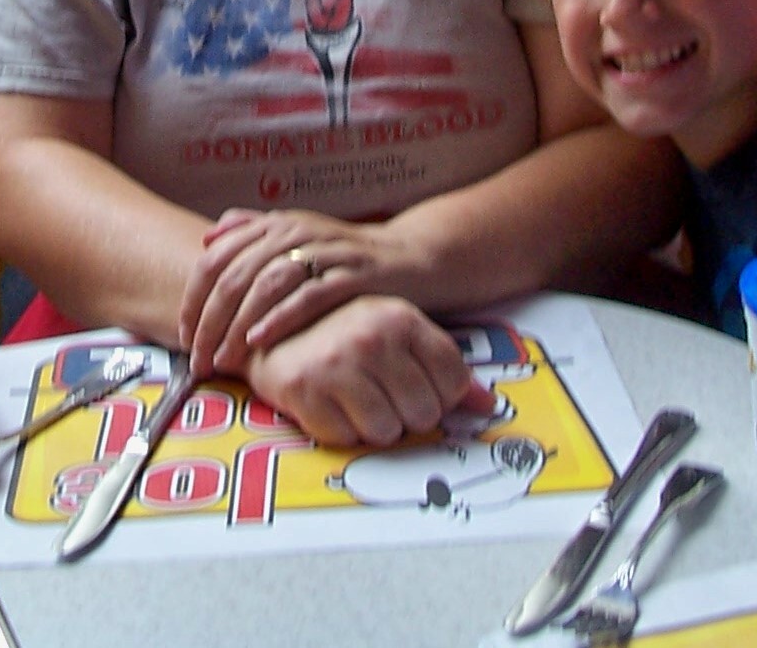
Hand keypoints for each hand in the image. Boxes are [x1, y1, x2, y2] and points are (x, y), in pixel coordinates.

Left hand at [179, 208, 425, 374]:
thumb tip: (210, 238)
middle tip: (197, 358)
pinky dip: (278, 319)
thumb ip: (254, 231)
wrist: (408, 257)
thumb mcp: (298, 236)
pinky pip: (306, 297)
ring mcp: (323, 253)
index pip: (216, 258)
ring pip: (264, 286)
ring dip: (237, 326)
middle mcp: (294, 233)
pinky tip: (259, 341)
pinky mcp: (350, 276)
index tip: (183, 334)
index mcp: (275, 225)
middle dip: (208, 321)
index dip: (192, 297)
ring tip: (222, 358)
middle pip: (234, 275)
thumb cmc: (344, 256)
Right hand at [243, 296, 495, 447]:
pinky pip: (346, 438)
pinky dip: (341, 429)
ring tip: (355, 398)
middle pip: (424, 413)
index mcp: (402, 318)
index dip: (439, 395)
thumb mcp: (397, 332)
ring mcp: (337, 365)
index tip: (418, 387)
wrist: (269, 323)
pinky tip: (331, 403)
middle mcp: (372, 339)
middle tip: (381, 394)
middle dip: (406, 413)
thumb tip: (487, 407)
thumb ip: (444, 367)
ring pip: (387, 431)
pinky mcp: (305, 391)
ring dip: (373, 425)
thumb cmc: (341, 329)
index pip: (453, 383)